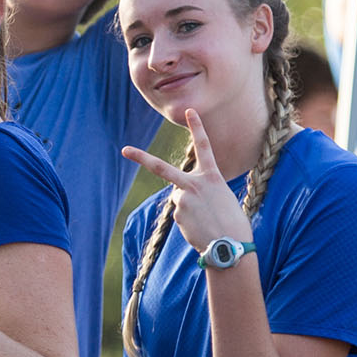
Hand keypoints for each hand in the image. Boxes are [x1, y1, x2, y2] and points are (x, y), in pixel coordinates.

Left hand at [120, 110, 250, 252]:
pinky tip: (200, 228)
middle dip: (141, 158)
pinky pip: (180, 215)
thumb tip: (181, 199)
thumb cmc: (232, 223)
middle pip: (161, 168)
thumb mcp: (222, 198)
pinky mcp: (177, 215)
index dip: (197, 127)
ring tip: (205, 220)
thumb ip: (201, 192)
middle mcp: (194, 184)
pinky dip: (189, 222)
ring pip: (178, 198)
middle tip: (124, 150)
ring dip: (189, 208)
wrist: (230, 245)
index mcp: (212, 177)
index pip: (204, 147)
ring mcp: (183, 199)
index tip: (190, 111)